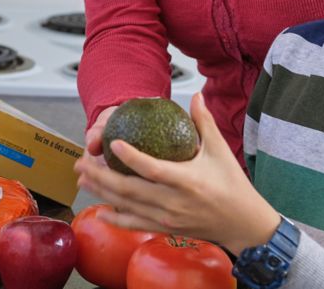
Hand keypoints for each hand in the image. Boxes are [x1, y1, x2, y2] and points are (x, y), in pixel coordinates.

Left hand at [74, 93, 280, 251]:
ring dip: (102, 193)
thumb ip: (204, 122)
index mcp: (187, 181)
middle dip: (101, 176)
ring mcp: (168, 218)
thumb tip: (195, 94)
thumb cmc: (232, 185)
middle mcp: (174, 202)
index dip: (131, 158)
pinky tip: (100, 211)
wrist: (243, 224)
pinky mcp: (166, 229)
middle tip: (80, 162)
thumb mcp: (221, 151)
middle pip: (130, 190)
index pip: (153, 169)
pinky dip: (117, 219)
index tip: (112, 144)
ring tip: (82, 179)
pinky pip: (136, 224)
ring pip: (128, 207)